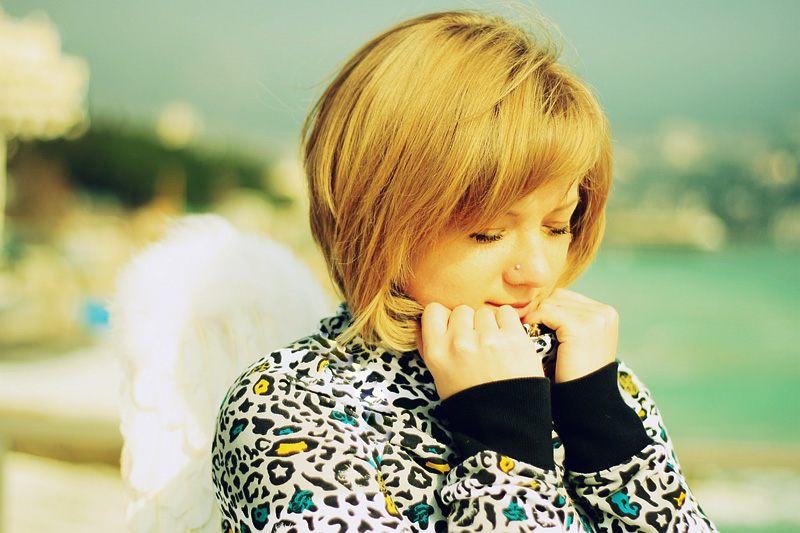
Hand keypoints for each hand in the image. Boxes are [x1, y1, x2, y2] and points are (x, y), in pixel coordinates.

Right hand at [417, 303, 543, 399]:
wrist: (504, 424)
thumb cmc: (470, 401)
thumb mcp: (439, 376)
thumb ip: (428, 347)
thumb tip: (418, 322)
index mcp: (437, 352)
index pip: (433, 310)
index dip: (445, 318)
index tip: (453, 329)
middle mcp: (459, 342)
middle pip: (462, 310)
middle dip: (469, 324)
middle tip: (477, 344)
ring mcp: (487, 338)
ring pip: (484, 313)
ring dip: (490, 326)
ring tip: (494, 349)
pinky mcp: (513, 338)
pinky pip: (505, 313)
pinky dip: (507, 324)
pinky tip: (507, 342)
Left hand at [523, 288, 617, 383]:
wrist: (585, 400)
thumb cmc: (575, 373)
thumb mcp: (576, 343)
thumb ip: (566, 322)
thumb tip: (537, 305)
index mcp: (606, 314)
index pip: (566, 299)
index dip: (547, 311)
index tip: (534, 326)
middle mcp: (604, 312)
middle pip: (558, 298)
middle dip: (541, 313)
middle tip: (528, 330)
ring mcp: (594, 318)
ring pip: (550, 304)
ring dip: (536, 318)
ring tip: (531, 336)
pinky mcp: (580, 326)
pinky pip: (546, 312)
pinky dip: (534, 322)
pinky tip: (532, 337)